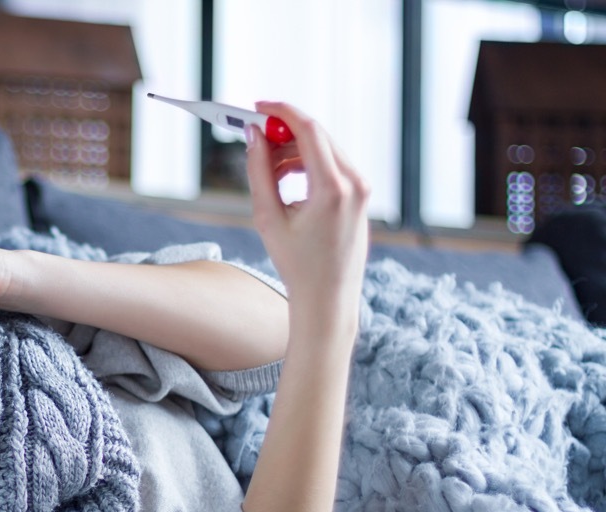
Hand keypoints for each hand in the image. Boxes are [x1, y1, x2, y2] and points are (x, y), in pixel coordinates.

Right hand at [245, 102, 369, 331]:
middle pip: (317, 135)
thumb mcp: (268, 218)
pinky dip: (307, 164)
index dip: (281, 112)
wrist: (328, 297)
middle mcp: (354, 182)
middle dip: (284, 132)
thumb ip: (259, 172)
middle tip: (255, 138)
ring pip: (324, 149)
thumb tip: (254, 137)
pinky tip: (286, 182)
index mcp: (332, 188)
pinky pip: (333, 165)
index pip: (309, 129)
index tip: (258, 107)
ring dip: (293, 151)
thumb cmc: (296, 264)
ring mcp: (362, 188)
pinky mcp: (361, 195)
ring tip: (268, 173)